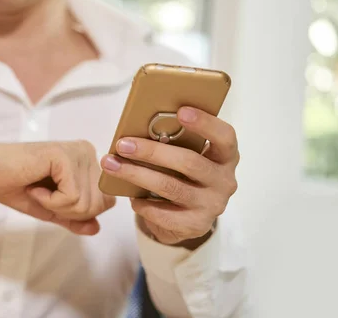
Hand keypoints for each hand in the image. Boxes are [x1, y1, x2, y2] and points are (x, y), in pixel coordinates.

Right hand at [0, 138, 114, 235]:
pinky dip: (50, 201)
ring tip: (38, 190)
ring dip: (56, 206)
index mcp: (88, 162)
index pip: (106, 201)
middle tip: (44, 196)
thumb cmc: (17, 185)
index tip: (53, 199)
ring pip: (86, 203)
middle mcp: (88, 152)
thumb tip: (97, 228)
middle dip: (69, 211)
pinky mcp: (65, 156)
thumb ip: (75, 218)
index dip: (80, 213)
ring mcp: (78, 152)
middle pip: (99, 204)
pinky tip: (35, 187)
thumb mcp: (51, 209)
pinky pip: (71, 197)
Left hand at [100, 106, 238, 247]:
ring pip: (171, 187)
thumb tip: (137, 128)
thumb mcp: (186, 156)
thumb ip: (175, 142)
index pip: (225, 136)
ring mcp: (212, 205)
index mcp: (225, 156)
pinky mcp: (196, 225)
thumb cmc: (183, 175)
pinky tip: (131, 198)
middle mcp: (224, 181)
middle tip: (123, 144)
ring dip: (137, 174)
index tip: (180, 111)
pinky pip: (165, 215)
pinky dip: (144, 205)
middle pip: (189, 162)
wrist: (189, 219)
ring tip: (112, 165)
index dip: (205, 123)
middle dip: (152, 152)